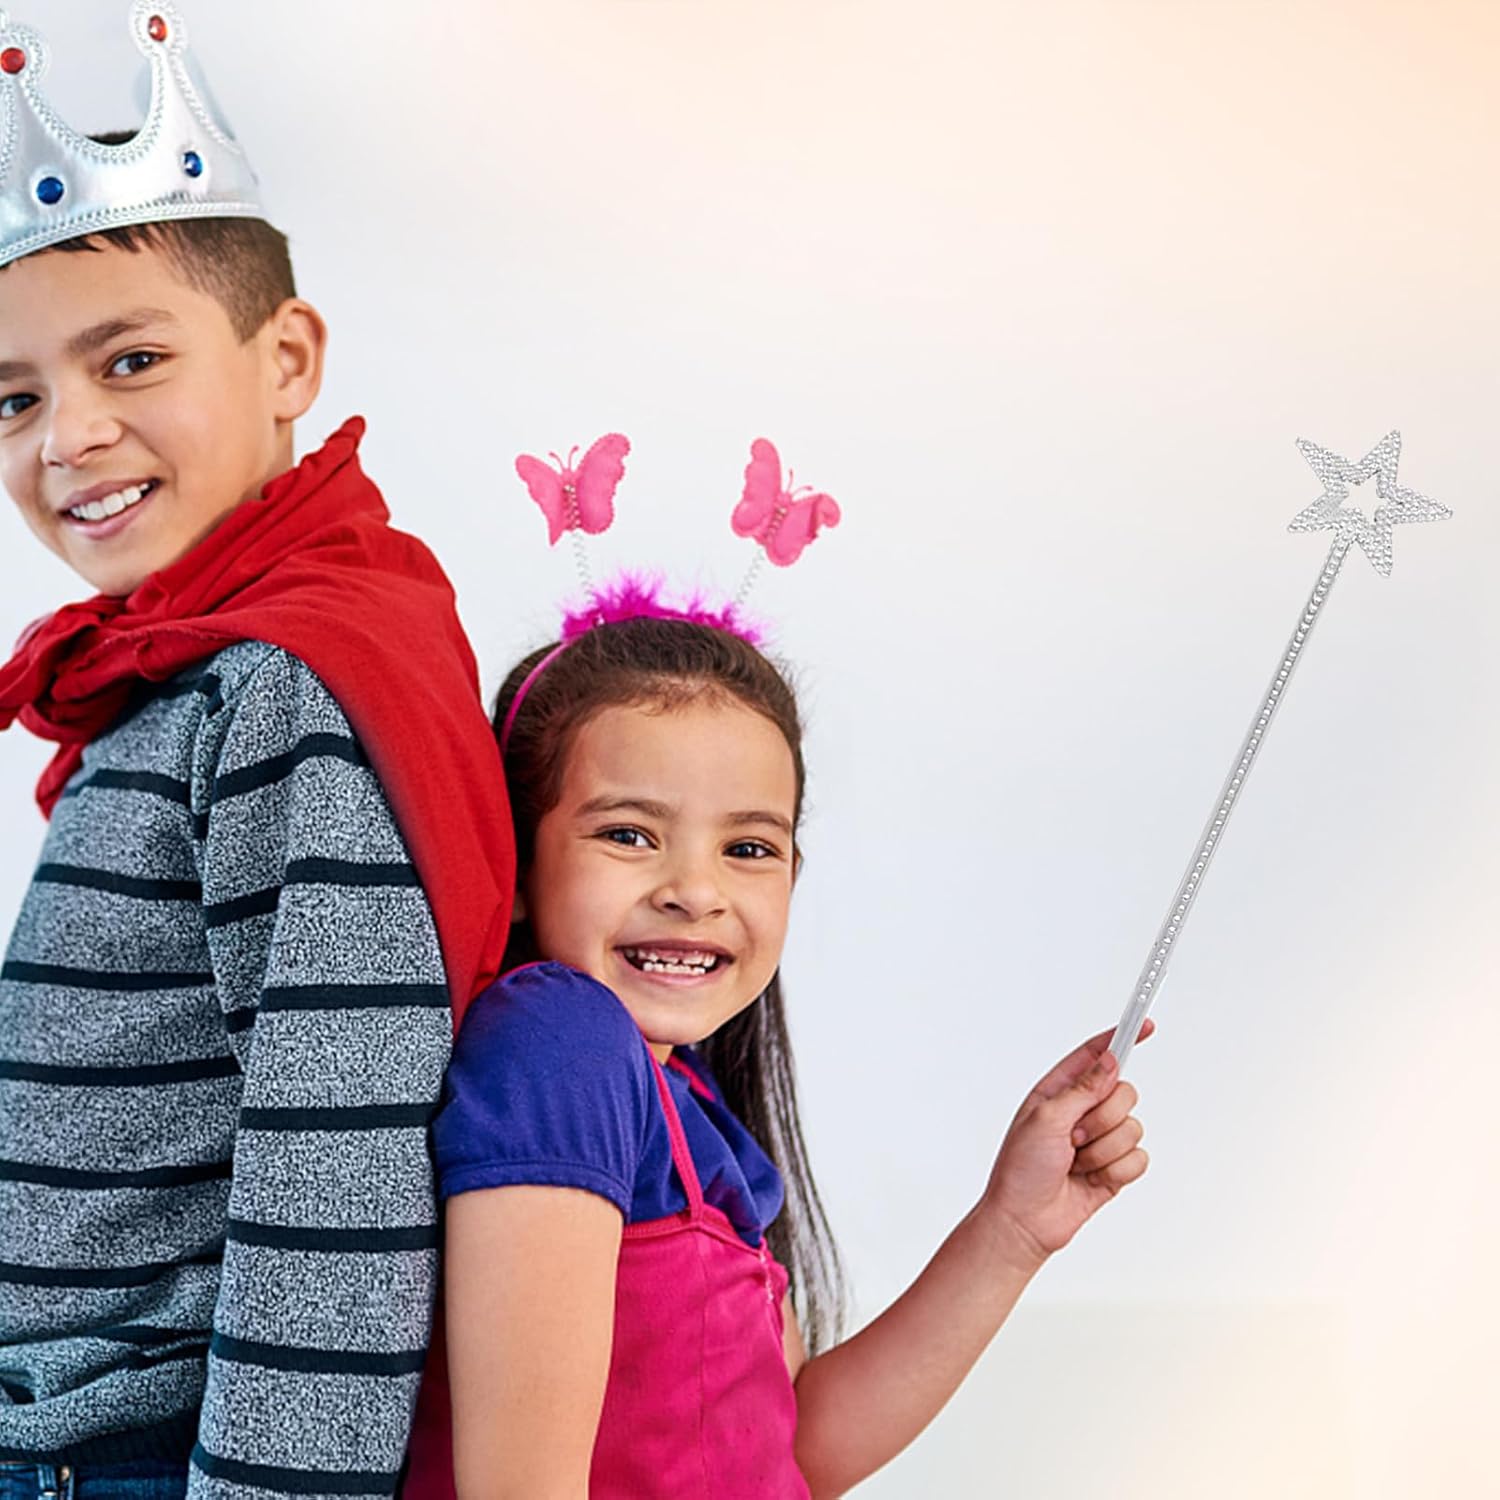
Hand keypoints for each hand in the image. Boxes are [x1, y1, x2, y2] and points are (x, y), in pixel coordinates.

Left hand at [980, 1023, 1151, 1272]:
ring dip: (1103, 1150)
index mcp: (1059, 1091)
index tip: (1145, 1026)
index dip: (1120, 1039)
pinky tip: (1090, 1180)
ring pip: (1133, 1127)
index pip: (1095, 1056)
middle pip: (1124, 1093)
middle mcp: (1082, 1111)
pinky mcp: (1114, 1167)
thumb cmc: (1021, 1169)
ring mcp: (1100, 1140)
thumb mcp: (1045, 1119)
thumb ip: (1082, 1089)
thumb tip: (1110, 1062)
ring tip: (1076, 1163)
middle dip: (1102, 1118)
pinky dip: (1116, 1171)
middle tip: (1074, 1137)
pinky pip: (1139, 1158)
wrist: (1025, 1221)